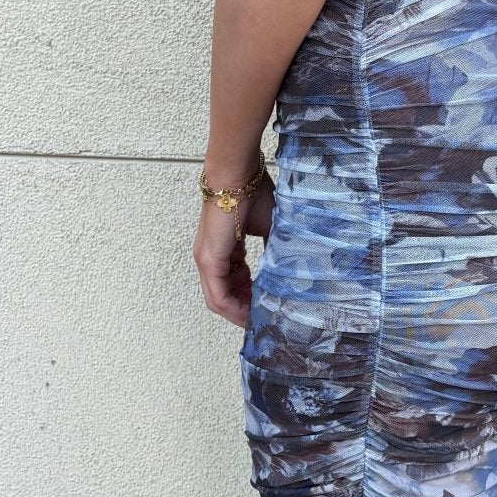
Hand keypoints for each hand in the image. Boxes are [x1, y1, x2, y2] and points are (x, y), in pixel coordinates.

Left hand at [194, 174, 275, 328]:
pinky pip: (218, 295)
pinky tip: (251, 313)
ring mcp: (206, 260)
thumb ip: (274, 251)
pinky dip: (234, 307)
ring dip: (240, 313)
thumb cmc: (251, 192)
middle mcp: (210, 258)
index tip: (268, 307)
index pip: (233, 283)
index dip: (249, 299)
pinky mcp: (209, 260)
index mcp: (223, 250)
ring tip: (260, 321)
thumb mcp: (269, 228)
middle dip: (245, 311)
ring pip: (219, 301)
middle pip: (224, 297)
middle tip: (266, 320)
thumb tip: (290, 269)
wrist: (237, 176)